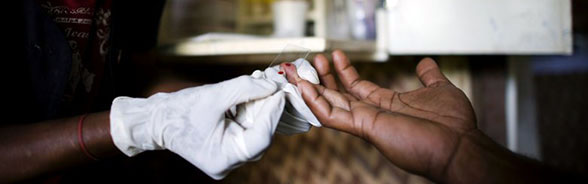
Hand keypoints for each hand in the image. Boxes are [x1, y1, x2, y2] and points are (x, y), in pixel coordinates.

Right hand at [109, 76, 284, 178]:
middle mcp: (229, 163)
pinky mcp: (229, 148)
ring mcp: (230, 158)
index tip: (281, 92)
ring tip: (263, 86)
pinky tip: (253, 95)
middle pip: (261, 135)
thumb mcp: (214, 95)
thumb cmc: (180, 110)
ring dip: (261, 108)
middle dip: (268, 109)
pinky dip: (252, 113)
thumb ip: (245, 89)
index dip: (273, 114)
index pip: (260, 138)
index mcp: (223, 158)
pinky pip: (248, 130)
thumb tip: (273, 85)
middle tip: (275, 85)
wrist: (158, 120)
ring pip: (257, 131)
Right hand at [285, 51, 476, 180]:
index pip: (357, 87)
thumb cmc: (453, 124)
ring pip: (329, 105)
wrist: (459, 145)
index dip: (343, 71)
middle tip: (310, 60)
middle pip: (338, 94)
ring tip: (297, 72)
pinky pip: (333, 116)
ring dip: (311, 88)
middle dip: (321, 78)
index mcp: (387, 104)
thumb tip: (425, 63)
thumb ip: (429, 76)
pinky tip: (304, 89)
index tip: (335, 55)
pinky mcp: (364, 128)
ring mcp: (367, 121)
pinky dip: (316, 103)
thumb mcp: (440, 89)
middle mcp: (373, 113)